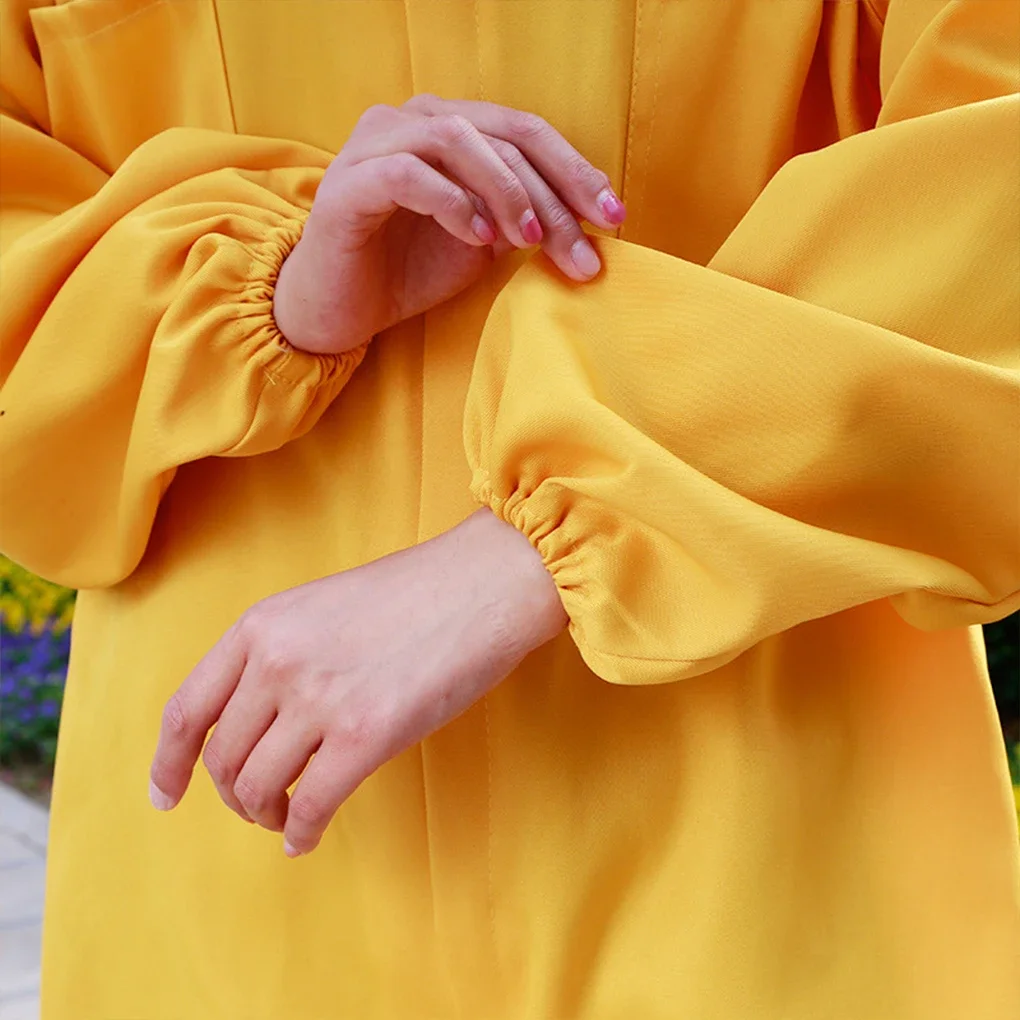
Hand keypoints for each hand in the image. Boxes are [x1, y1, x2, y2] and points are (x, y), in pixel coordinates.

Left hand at [148, 509, 567, 855]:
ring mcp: (319, 698)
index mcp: (262, 625)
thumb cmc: (414, 594)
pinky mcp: (365, 734)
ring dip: (266, 815)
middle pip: (222, 759)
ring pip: (258, 788)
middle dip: (232, 796)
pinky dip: (302, 831)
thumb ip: (279, 654)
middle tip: (258, 805)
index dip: (169, 763)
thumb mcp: (321, 607)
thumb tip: (258, 724)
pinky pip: (311, 805)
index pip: (188, 710)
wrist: (481, 584)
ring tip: (288, 816)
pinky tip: (307, 837)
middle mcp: (278, 662)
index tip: (165, 795)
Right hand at [273, 95, 625, 354]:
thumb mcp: (481, 243)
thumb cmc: (406, 271)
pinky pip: (409, 174)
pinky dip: (452, 202)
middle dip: (554, 191)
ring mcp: (376, 145)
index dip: (575, 171)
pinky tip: (477, 238)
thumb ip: (522, 219)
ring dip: (506, 192)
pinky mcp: (348, 183)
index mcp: (449, 128)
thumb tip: (585, 220)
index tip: (613, 218)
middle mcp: (413, 121)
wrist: (338, 310)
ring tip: (529, 241)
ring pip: (458, 141)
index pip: (525, 134)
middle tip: (585, 246)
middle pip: (503, 134)